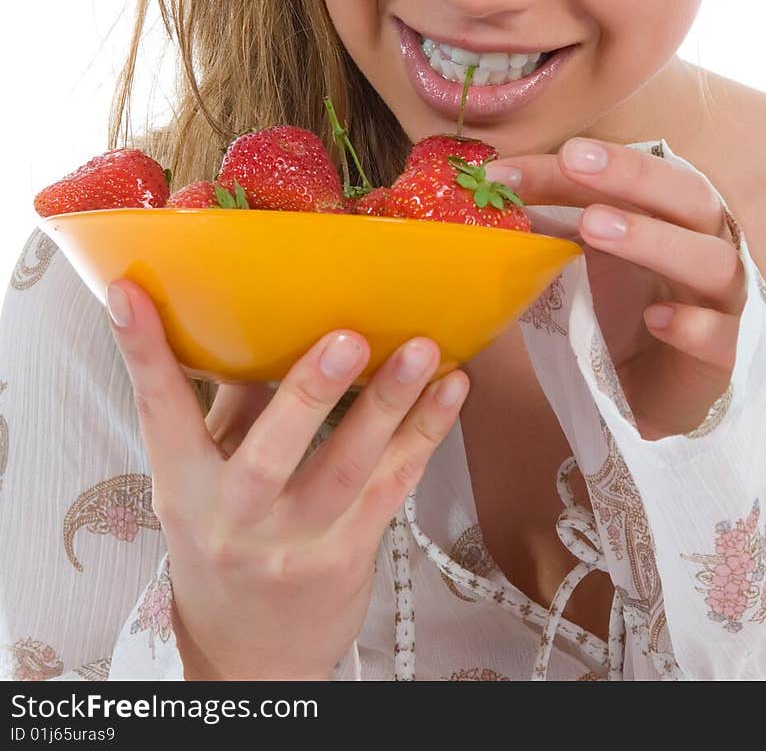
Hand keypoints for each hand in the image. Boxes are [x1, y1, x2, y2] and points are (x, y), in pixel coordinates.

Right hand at [106, 279, 468, 679]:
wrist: (252, 655)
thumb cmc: (227, 542)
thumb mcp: (205, 482)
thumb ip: (230, 408)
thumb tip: (257, 318)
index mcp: (186, 490)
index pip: (159, 414)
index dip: (144, 352)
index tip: (132, 294)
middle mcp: (236, 521)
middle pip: (269, 456)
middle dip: (309, 394)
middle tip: (347, 338)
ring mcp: (297, 544)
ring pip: (348, 471)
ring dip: (389, 406)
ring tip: (421, 350)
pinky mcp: (351, 555)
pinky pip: (394, 486)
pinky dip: (426, 433)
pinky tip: (451, 387)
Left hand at [484, 140, 744, 440]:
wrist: (646, 393)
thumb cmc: (619, 312)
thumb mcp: (580, 260)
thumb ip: (550, 225)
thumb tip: (491, 188)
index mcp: (675, 216)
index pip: (641, 174)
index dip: (592, 162)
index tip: (533, 158)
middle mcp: (706, 248)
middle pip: (691, 197)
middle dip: (632, 175)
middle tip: (573, 161)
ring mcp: (720, 304)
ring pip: (712, 262)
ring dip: (653, 239)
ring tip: (594, 228)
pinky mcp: (721, 359)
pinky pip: (719, 338)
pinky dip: (691, 324)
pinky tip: (656, 319)